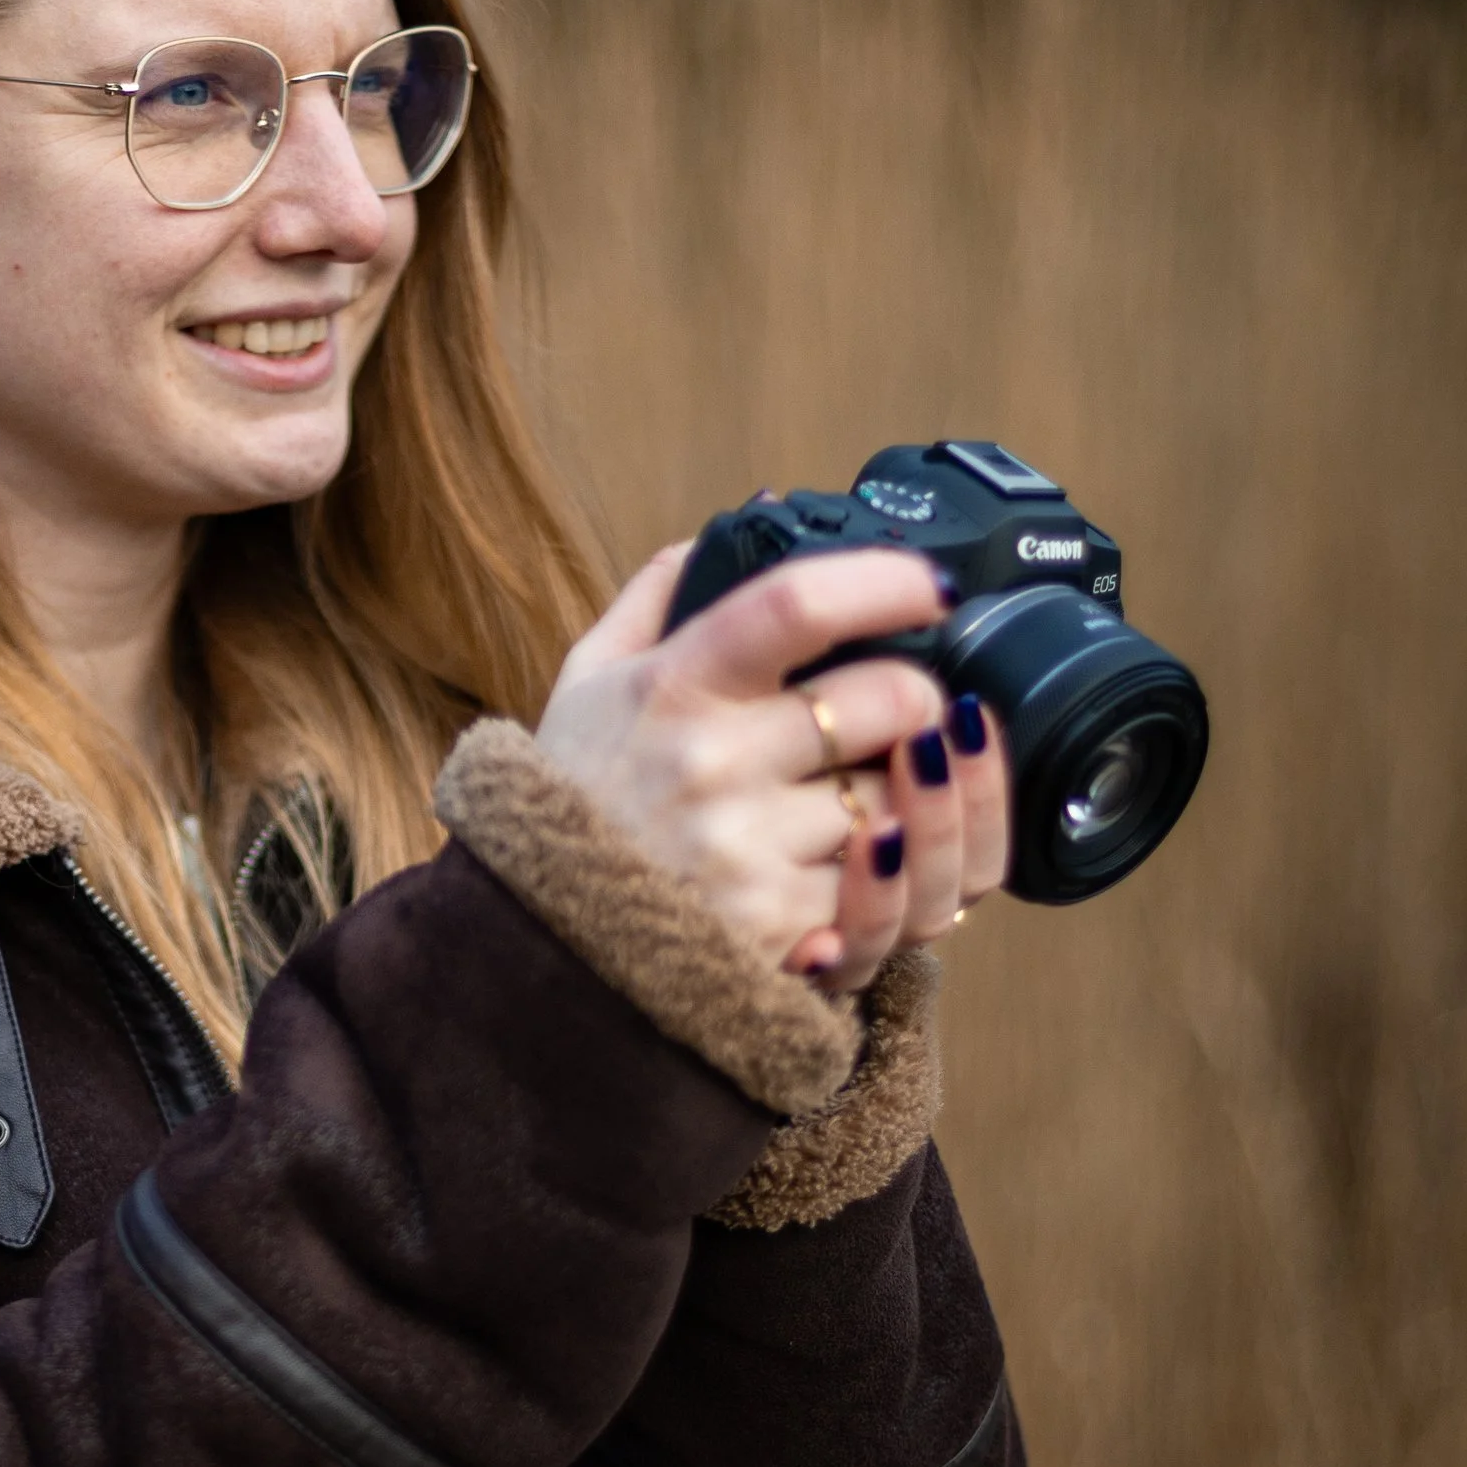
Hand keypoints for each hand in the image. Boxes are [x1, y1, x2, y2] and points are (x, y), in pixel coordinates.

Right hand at [533, 544, 1011, 988]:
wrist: (534, 944)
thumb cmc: (574, 803)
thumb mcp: (587, 683)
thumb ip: (657, 596)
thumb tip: (741, 523)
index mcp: (674, 686)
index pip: (799, 604)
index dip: (886, 580)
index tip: (932, 585)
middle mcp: (715, 762)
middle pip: (891, 699)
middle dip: (919, 701)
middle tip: (905, 712)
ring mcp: (749, 849)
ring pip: (903, 798)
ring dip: (906, 795)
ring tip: (868, 797)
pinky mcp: (779, 929)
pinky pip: (886, 890)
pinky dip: (885, 878)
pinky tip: (853, 869)